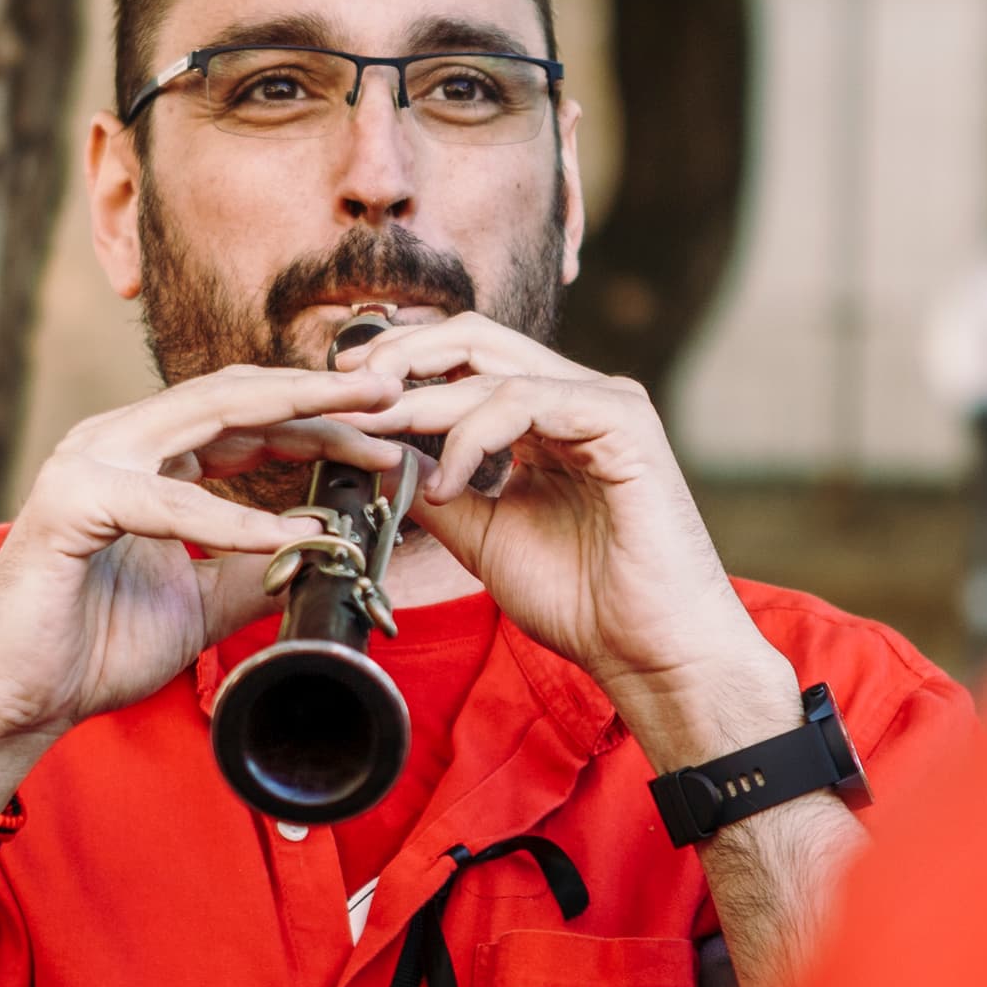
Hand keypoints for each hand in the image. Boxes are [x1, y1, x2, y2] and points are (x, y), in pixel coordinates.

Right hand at [0, 363, 413, 803]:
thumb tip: (323, 550)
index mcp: (145, 456)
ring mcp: (88, 462)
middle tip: (394, 404)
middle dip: (322, 399)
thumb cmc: (92, 646)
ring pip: (208, 418)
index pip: (246, 416)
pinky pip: (169, 502)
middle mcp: (115, 441)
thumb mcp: (200, 602)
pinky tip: (287, 530)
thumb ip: (254, 568)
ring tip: (363, 438)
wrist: (14, 700)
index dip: (319, 420)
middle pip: (237, 397)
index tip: (386, 434)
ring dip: (295, 423)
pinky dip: (232, 517)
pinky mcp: (70, 502)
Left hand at [334, 317, 797, 768]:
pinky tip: (449, 483)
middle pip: (477, 337)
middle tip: (348, 383)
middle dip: (403, 354)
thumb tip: (383, 455)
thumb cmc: (581, 600)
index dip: (402, 364)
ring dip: (426, 400)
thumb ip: (439, 491)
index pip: (466, 359)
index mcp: (547, 416)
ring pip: (494, 369)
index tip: (341, 389)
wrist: (645, 648)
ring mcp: (604, 403)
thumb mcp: (484, 536)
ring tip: (380, 434)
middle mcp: (577, 397)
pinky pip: (528, 402)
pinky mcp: (623, 422)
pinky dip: (474, 436)